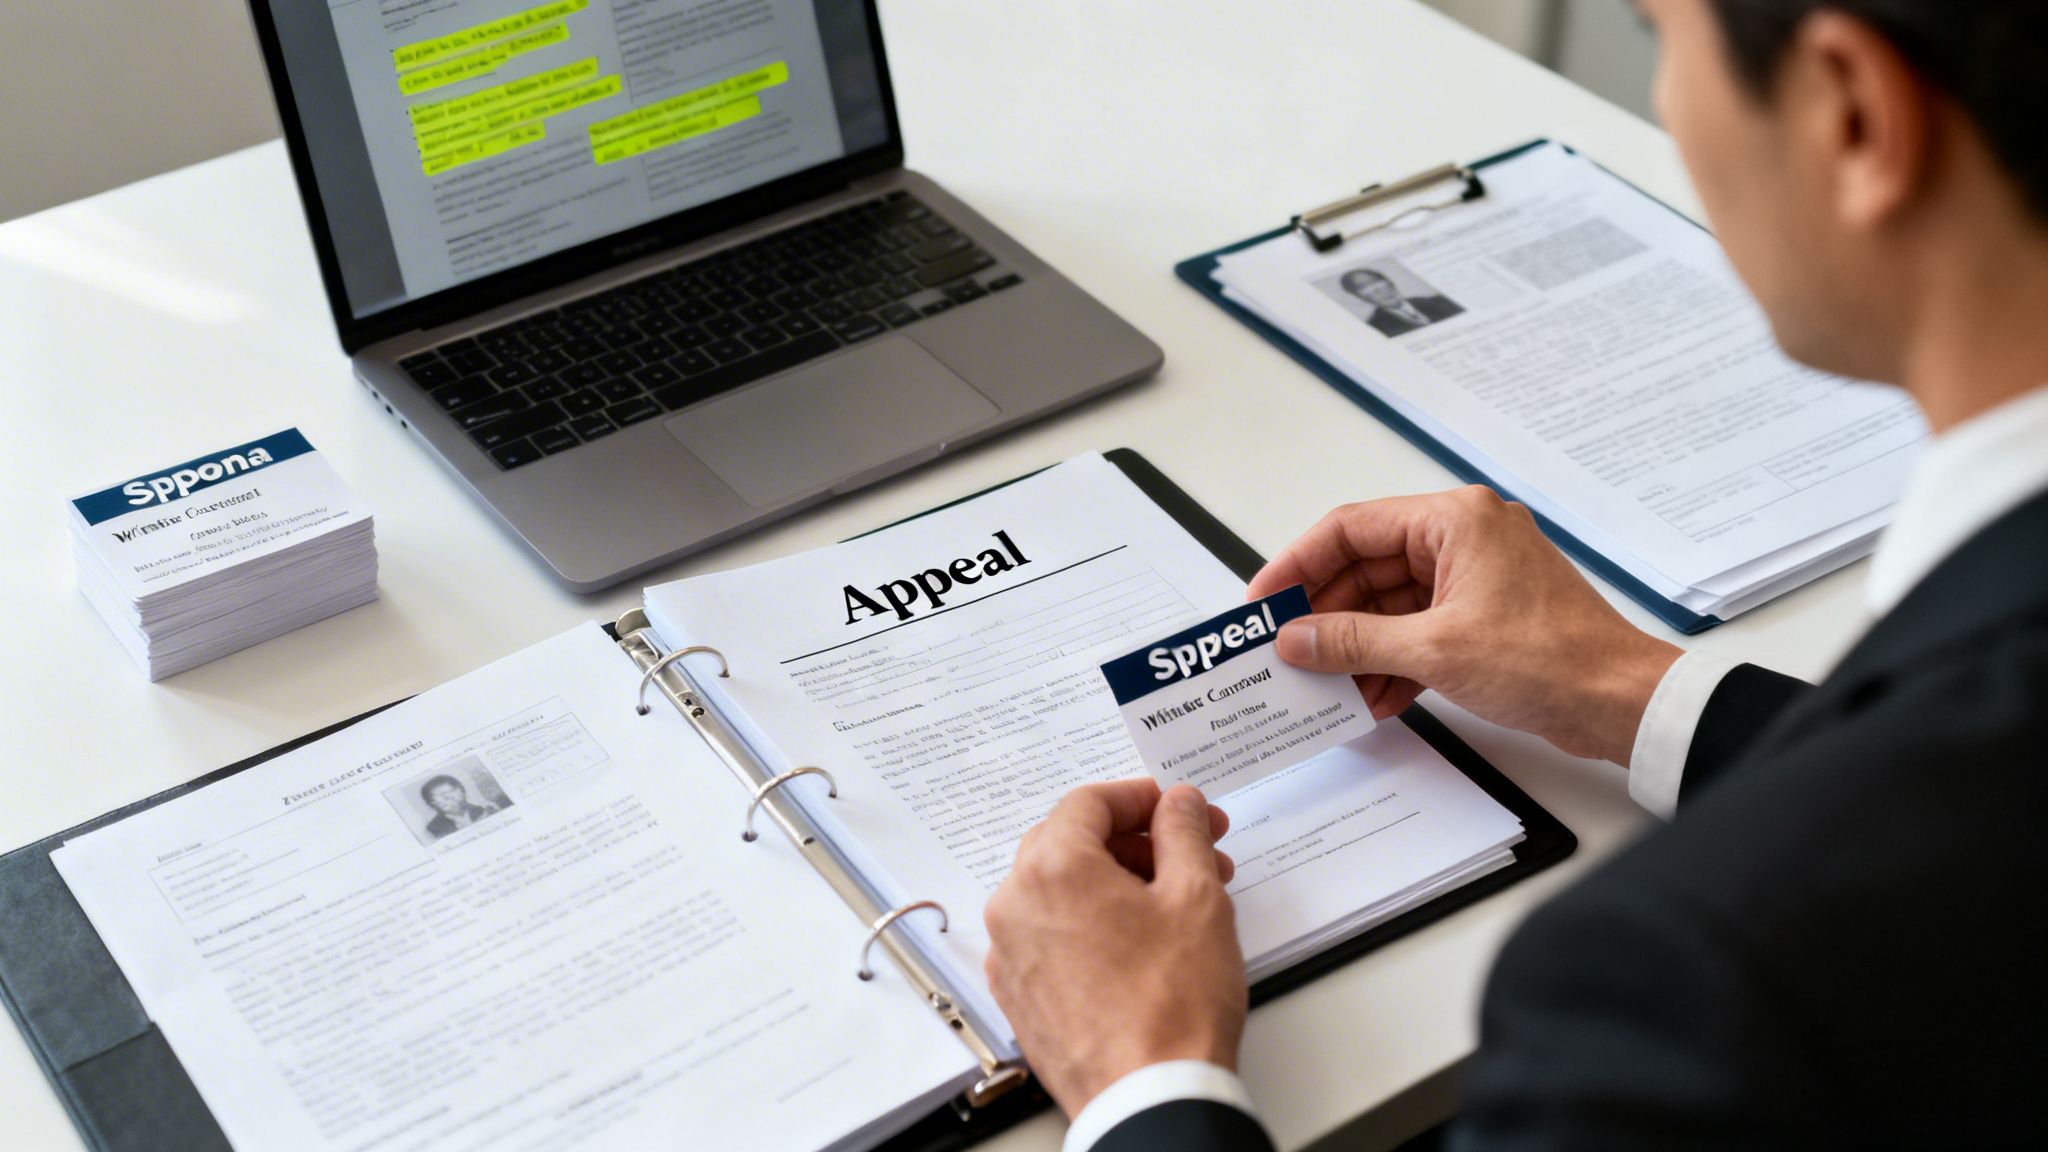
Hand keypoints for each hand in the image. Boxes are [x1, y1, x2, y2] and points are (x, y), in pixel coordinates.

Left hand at [984, 780, 1245, 1117]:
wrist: (1149, 1097)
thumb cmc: (1171, 1006)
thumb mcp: (1196, 897)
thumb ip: (1183, 833)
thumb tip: (1178, 804)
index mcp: (1052, 869)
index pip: (1089, 803)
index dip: (1142, 798)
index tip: (1178, 809)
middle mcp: (1014, 906)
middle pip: (1071, 843)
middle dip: (1137, 842)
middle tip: (1191, 852)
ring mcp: (1009, 955)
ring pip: (1061, 892)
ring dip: (1118, 884)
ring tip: (1178, 904)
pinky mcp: (1018, 995)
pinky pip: (1050, 936)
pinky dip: (1091, 924)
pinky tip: (1140, 942)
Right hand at [1246, 486, 1681, 765]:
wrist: (1622, 703)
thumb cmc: (1551, 660)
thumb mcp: (1434, 651)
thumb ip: (1354, 641)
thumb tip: (1295, 639)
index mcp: (1453, 520)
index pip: (1350, 529)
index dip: (1298, 565)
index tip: (1264, 603)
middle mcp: (1461, 538)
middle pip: (1365, 567)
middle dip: (1325, 615)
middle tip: (1284, 652)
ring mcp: (1473, 578)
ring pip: (1388, 604)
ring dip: (1356, 646)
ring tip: (1323, 686)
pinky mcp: (1482, 617)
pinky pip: (1415, 629)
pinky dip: (1389, 661)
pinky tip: (1369, 699)